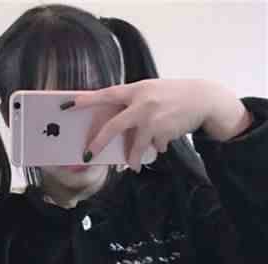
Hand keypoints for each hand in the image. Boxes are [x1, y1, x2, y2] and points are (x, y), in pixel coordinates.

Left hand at [62, 78, 211, 171]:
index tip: (69, 104)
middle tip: (88, 155)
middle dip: (99, 142)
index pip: (107, 94)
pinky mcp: (163, 131)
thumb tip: (119, 127)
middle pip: (115, 125)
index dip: (87, 99)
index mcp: (136, 90)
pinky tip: (163, 143)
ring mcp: (153, 118)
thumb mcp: (151, 92)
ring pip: (136, 144)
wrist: (203, 99)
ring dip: (133, 157)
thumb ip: (133, 104)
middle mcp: (142, 103)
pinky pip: (153, 146)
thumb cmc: (172, 95)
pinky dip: (156, 148)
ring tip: (133, 166)